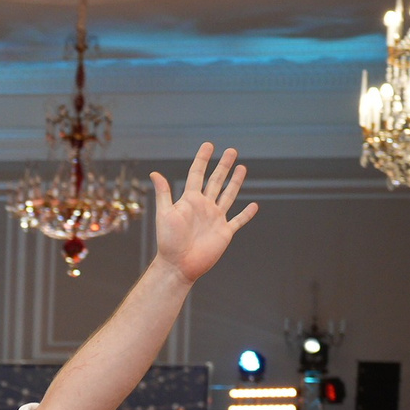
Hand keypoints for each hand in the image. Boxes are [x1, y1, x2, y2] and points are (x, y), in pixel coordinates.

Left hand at [148, 143, 257, 284]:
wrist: (178, 265)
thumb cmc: (168, 242)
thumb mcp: (164, 214)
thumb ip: (163, 193)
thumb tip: (154, 172)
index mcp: (190, 200)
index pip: (197, 174)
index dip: (203, 159)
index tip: (209, 145)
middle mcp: (204, 206)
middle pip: (216, 181)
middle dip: (224, 166)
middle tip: (232, 151)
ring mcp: (215, 219)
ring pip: (228, 196)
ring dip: (235, 182)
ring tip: (242, 167)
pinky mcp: (224, 232)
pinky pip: (238, 220)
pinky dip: (246, 214)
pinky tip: (254, 206)